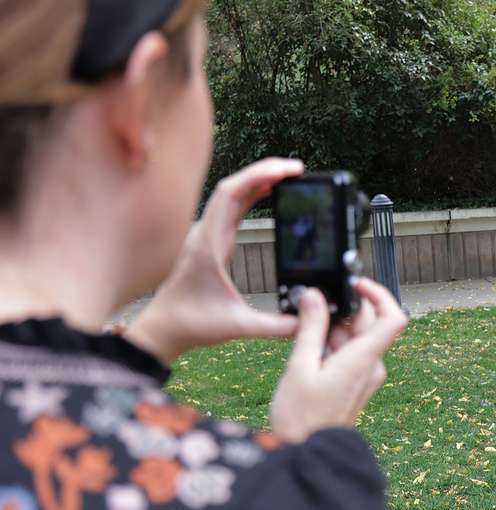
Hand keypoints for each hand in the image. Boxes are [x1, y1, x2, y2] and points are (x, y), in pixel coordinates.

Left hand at [125, 158, 304, 363]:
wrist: (164, 328)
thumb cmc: (192, 324)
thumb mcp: (238, 326)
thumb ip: (275, 326)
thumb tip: (306, 321)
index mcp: (210, 244)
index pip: (232, 194)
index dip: (260, 175)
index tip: (288, 171)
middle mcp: (207, 233)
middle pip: (234, 186)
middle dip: (265, 171)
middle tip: (297, 169)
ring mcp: (208, 235)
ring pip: (232, 194)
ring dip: (258, 180)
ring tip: (288, 175)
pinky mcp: (211, 241)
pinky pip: (231, 208)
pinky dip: (250, 195)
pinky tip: (267, 192)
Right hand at [269, 279, 407, 442]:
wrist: (310, 456)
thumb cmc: (303, 418)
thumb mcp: (300, 367)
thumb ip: (310, 328)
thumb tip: (314, 296)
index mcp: (363, 359)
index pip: (393, 317)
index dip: (379, 294)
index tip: (356, 284)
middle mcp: (372, 366)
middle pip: (369, 324)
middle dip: (342, 313)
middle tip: (311, 318)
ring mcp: (366, 376)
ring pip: (356, 338)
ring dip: (332, 332)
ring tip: (304, 345)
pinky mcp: (356, 384)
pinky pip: (350, 354)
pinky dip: (331, 347)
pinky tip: (308, 358)